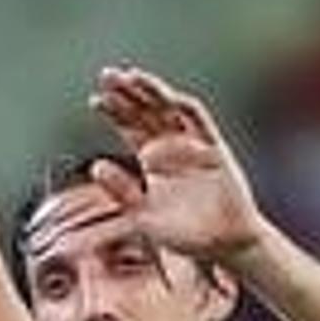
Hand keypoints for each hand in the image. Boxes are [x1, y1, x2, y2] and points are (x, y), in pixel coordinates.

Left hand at [85, 65, 266, 265]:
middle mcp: (172, 146)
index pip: (131, 126)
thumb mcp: (143, 216)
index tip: (95, 100)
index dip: (114, 112)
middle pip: (147, 110)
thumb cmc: (184, 234)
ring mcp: (195, 144)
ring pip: (171, 109)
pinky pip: (201, 125)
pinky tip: (170, 98)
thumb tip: (96, 166)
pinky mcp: (216, 150)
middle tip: (107, 75)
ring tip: (132, 77)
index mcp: (153, 159)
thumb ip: (122, 192)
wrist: (223, 245)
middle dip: (128, 92)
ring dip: (153, 92)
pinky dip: (186, 110)